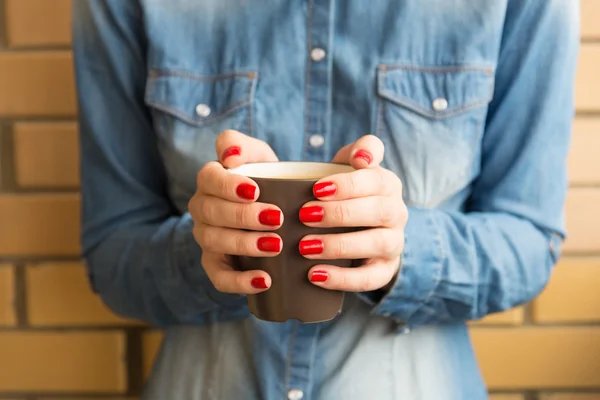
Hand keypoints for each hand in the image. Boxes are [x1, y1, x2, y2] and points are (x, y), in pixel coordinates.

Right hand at [189, 130, 278, 293]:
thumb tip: (229, 156)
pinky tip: (264, 280)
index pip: (209, 179)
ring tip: (276, 246)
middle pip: (212, 212)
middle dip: (244, 217)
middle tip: (277, 219)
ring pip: (214, 242)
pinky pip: (219, 277)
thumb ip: (243, 146)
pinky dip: (239, 281)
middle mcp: (203, 209)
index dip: (229, 185)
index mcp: (211, 180)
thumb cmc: (267, 180)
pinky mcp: (216, 264)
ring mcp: (207, 237)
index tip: (256, 190)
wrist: (273, 212)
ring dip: (245, 244)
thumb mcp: (259, 157)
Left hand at [299, 135, 407, 291]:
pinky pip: (370, 278)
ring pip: (377, 244)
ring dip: (339, 245)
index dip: (348, 184)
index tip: (316, 188)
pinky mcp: (384, 270)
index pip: (376, 180)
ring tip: (304, 246)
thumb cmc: (346, 192)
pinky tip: (314, 275)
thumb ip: (360, 150)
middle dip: (340, 213)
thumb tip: (363, 157)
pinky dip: (342, 278)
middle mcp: (397, 213)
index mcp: (388, 184)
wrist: (362, 228)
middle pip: (379, 211)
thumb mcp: (350, 166)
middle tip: (304, 215)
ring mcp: (394, 243)